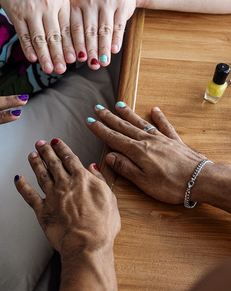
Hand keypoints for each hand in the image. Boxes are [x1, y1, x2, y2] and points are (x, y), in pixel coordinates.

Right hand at [0, 0, 75, 73]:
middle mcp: (48, 4)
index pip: (67, 28)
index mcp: (62, 0)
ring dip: (44, 56)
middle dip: (59, 55)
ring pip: (39, 38)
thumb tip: (72, 39)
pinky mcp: (17, 13)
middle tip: (62, 70)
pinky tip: (32, 59)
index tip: (73, 60)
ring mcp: (31, 9)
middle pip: (55, 35)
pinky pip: (24, 34)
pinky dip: (28, 48)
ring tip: (49, 69)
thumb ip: (63, 12)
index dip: (70, 45)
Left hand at [14, 138, 119, 262]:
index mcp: (82, 179)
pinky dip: (22, 186)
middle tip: (40, 143)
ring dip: (36, 163)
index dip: (62, 148)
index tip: (56, 142)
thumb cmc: (101, 226)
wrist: (86, 244)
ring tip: (32, 155)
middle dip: (46, 151)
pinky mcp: (42, 210)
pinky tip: (18, 178)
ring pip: (41, 175)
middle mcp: (65, 184)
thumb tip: (93, 167)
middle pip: (53, 163)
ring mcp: (52, 196)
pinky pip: (29, 195)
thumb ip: (100, 181)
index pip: (69, 159)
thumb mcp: (109, 199)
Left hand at [69, 0, 136, 68]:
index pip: (75, 28)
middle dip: (91, 50)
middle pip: (89, 31)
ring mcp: (107, 1)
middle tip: (92, 65)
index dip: (76, 46)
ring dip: (104, 48)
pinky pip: (118, 25)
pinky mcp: (122, 4)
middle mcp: (90, 1)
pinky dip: (116, 39)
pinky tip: (114, 50)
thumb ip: (79, 25)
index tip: (77, 60)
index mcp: (76, 3)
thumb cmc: (99, 1)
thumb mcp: (85, 7)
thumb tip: (77, 54)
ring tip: (104, 61)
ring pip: (104, 30)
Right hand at [86, 103, 206, 202]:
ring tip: (118, 105)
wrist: (200, 180)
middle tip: (98, 108)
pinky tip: (154, 110)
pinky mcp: (175, 141)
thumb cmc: (172, 185)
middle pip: (124, 127)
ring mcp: (161, 139)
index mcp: (138, 152)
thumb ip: (126, 167)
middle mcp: (148, 141)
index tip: (90, 122)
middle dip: (109, 118)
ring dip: (128, 114)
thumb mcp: (143, 181)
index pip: (114, 138)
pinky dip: (159, 117)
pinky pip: (164, 126)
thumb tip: (110, 157)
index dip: (100, 130)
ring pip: (140, 123)